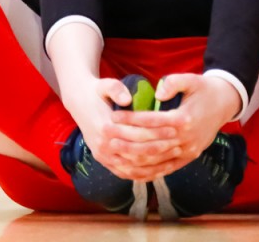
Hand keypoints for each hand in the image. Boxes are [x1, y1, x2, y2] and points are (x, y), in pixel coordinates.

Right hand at [59, 75, 180, 180]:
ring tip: (173, 156)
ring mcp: (103, 157)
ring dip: (155, 164)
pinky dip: (143, 175)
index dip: (156, 133)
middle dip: (160, 150)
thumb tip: (128, 99)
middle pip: (137, 152)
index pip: (136, 134)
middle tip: (179, 144)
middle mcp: (103, 146)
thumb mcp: (104, 84)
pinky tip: (159, 171)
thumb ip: (116, 89)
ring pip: (133, 167)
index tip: (174, 129)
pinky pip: (126, 174)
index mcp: (105, 127)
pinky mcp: (104, 162)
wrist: (79, 103)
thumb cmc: (97, 92)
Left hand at [112, 73, 240, 179]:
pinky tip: (130, 169)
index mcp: (185, 119)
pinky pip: (165, 169)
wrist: (224, 105)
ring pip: (155, 159)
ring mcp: (187, 152)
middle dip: (125, 138)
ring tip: (112, 149)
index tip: (113, 115)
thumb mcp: (192, 79)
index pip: (152, 121)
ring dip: (131, 156)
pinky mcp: (188, 159)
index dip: (131, 119)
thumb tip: (158, 91)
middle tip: (105, 132)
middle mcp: (186, 139)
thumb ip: (174, 82)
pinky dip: (146, 171)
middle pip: (150, 142)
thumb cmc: (204, 90)